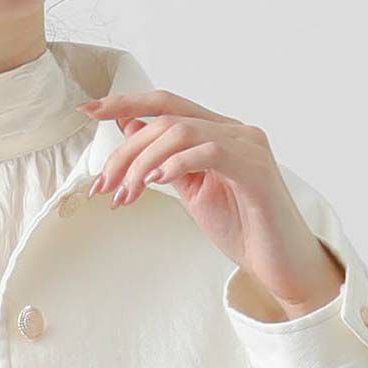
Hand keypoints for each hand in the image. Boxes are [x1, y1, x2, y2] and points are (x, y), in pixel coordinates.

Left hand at [77, 89, 345, 316]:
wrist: (279, 264)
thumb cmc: (241, 229)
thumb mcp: (192, 191)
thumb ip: (165, 161)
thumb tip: (131, 130)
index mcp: (219, 132)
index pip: (167, 104)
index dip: (126, 103)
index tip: (88, 110)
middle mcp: (236, 130)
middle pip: (166, 118)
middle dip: (125, 152)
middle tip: (103, 187)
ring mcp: (249, 146)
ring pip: (181, 132)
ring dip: (142, 163)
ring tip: (126, 195)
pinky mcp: (257, 170)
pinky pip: (209, 151)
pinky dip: (175, 163)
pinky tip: (155, 182)